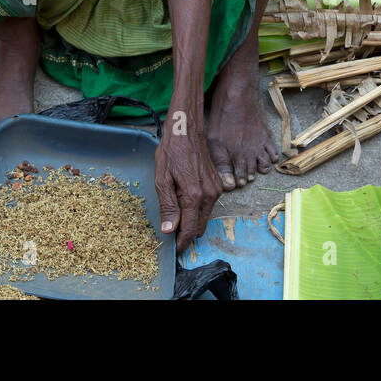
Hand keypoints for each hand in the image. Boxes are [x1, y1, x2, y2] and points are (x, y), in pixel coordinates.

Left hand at [154, 122, 223, 252]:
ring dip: (192, 221)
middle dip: (187, 234)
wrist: (187, 130)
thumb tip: (169, 230)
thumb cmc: (172, 151)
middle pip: (200, 226)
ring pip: (205, 216)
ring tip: (175, 218)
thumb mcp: (162, 179)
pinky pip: (208, 205)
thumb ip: (167, 206)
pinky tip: (184, 203)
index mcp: (194, 195)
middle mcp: (210, 194)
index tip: (174, 250)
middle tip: (171, 236)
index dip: (182, 243)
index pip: (190, 229)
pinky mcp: (218, 184)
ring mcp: (217, 189)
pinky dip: (197, 210)